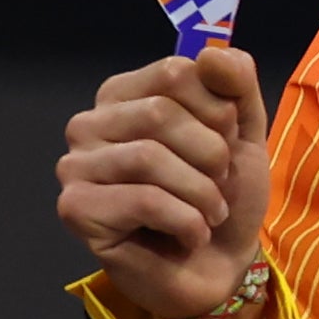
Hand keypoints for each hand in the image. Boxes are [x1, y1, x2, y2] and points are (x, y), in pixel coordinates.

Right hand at [57, 49, 276, 318]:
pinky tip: (188, 236)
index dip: (220, 110)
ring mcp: (74, 167)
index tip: (226, 142)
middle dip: (211, 154)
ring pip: (150, 158)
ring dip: (203, 193)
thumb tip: (214, 53)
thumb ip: (236, 87)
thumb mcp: (244, 133)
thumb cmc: (225, 195)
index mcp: (124, 96)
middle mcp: (89, 124)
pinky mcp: (75, 209)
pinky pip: (144, 201)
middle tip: (218, 184)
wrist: (221, 265)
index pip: (176, 71)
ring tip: (208, 212)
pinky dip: (187, 222)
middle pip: (160, 113)